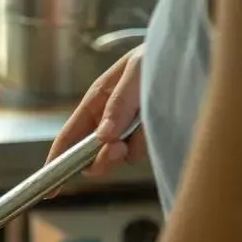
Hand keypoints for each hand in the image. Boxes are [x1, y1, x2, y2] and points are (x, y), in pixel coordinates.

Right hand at [44, 44, 146, 197]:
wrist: (191, 53)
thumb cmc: (158, 55)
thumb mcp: (135, 72)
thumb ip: (119, 104)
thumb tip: (103, 136)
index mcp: (95, 103)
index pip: (68, 138)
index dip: (56, 163)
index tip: (49, 189)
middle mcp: (107, 121)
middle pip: (90, 157)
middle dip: (101, 159)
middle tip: (118, 149)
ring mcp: (127, 132)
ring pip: (118, 157)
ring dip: (130, 148)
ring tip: (146, 121)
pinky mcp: (147, 138)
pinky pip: (141, 152)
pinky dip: (148, 142)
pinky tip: (157, 120)